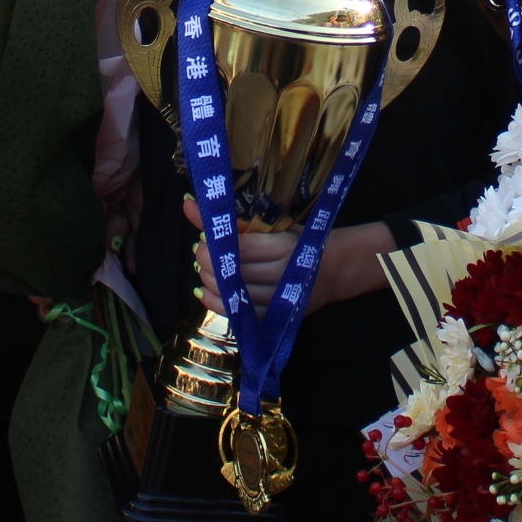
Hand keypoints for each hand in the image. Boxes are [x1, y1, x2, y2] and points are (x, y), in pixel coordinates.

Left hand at [184, 199, 391, 315]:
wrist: (334, 269)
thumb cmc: (299, 241)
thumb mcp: (273, 225)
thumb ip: (232, 219)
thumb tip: (188, 204)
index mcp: (286, 247)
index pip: (241, 249)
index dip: (216, 246)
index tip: (202, 240)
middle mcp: (284, 276)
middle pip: (235, 275)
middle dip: (209, 265)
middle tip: (200, 254)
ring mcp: (280, 300)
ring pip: (234, 297)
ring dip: (210, 284)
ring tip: (203, 271)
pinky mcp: (276, 317)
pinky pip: (240, 316)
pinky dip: (218, 304)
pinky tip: (206, 292)